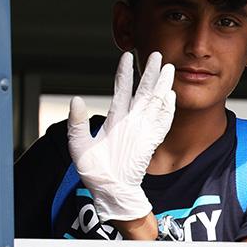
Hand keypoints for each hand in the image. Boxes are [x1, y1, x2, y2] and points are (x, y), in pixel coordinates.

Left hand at [67, 51, 174, 221]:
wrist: (109, 191)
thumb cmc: (94, 172)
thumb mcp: (77, 145)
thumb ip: (76, 122)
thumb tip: (76, 99)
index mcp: (115, 119)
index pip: (122, 89)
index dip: (125, 72)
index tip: (127, 55)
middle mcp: (131, 122)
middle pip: (144, 91)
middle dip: (151, 73)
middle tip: (158, 55)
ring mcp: (143, 131)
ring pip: (155, 103)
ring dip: (162, 85)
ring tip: (168, 69)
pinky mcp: (151, 142)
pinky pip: (162, 122)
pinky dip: (167, 109)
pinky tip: (170, 95)